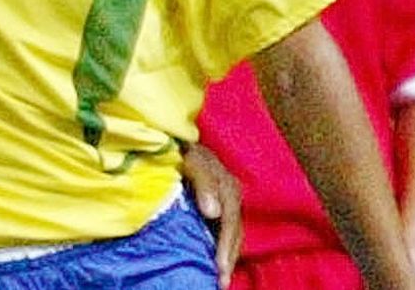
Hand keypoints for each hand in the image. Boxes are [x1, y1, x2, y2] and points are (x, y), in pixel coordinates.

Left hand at [181, 142, 241, 287]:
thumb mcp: (193, 161)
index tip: (219, 267)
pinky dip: (222, 246)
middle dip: (229, 258)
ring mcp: (227, 200)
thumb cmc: (184, 150)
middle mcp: (232, 195)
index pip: (230, 223)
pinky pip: (225, 230)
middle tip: (222, 282)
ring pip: (232, 234)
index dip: (225, 245)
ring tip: (220, 279)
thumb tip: (214, 214)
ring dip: (227, 256)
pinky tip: (217, 261)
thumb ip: (204, 184)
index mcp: (229, 187)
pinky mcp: (220, 204)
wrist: (179, 140)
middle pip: (235, 232)